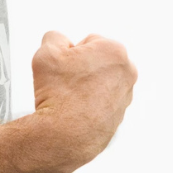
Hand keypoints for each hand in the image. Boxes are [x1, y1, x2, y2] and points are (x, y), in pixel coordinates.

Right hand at [31, 30, 136, 172]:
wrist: (64, 136)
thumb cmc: (59, 96)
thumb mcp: (46, 52)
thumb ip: (54, 37)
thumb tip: (59, 40)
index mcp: (114, 51)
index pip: (88, 41)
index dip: (70, 52)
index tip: (63, 65)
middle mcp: (127, 72)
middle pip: (97, 60)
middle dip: (81, 67)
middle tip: (64, 80)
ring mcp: (125, 96)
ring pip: (98, 81)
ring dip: (84, 85)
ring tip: (67, 96)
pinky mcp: (119, 115)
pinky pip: (99, 102)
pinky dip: (88, 103)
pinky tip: (74, 109)